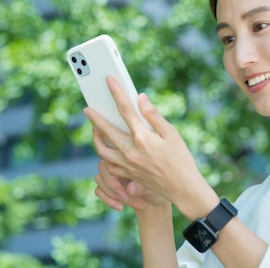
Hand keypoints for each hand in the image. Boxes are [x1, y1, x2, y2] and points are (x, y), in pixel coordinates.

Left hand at [86, 77, 217, 218]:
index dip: (116, 93)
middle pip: (106, 130)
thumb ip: (154, 115)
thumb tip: (140, 98)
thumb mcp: (172, 133)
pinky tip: (106, 149)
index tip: (109, 81)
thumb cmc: (181, 159)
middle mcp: (130, 151)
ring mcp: (126, 165)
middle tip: (87, 108)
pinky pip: (108, 164)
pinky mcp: (127, 175)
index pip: (125, 110)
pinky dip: (104, 154)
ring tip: (94, 128)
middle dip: (95, 118)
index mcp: (143, 138)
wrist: (182, 188)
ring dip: (96, 137)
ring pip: (102, 150)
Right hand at [94, 159, 167, 212]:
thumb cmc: (154, 189)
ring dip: (109, 192)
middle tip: (124, 195)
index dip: (116, 169)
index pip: (115, 156)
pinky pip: (98, 190)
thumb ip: (141, 187)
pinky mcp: (106, 187)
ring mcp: (110, 175)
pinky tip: (120, 206)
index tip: (127, 183)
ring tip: (125, 200)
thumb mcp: (151, 188)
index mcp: (128, 158)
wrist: (152, 202)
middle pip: (103, 166)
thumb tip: (129, 189)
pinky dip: (107, 199)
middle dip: (111, 183)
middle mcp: (117, 164)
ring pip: (99, 178)